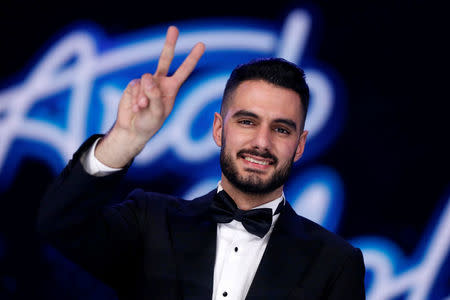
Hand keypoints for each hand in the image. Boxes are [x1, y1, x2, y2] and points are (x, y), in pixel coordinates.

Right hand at [96, 26, 204, 167]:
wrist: (132, 129)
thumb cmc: (149, 123)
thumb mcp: (158, 113)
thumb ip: (155, 96)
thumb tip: (149, 79)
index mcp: (171, 88)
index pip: (184, 71)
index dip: (192, 58)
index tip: (201, 45)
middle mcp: (159, 82)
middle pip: (165, 59)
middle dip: (169, 44)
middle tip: (174, 29)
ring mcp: (146, 82)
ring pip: (147, 79)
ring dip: (145, 95)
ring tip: (143, 107)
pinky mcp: (133, 85)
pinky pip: (135, 86)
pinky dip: (135, 98)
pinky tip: (136, 107)